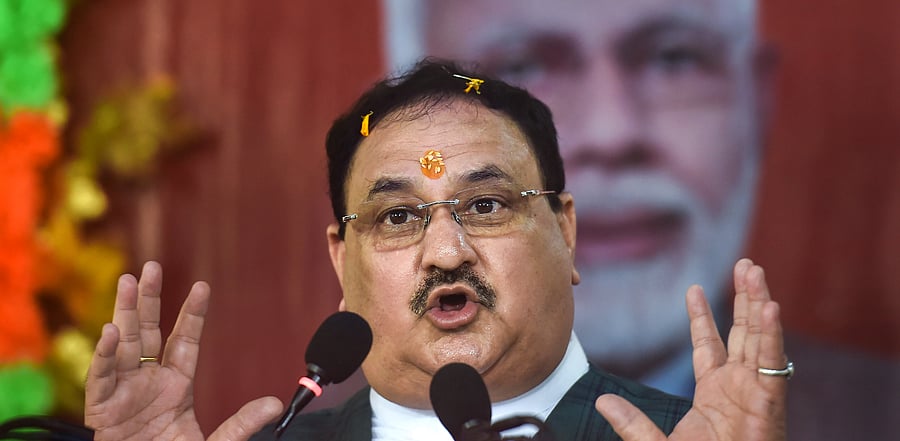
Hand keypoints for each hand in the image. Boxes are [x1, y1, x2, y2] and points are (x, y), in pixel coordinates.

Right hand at [85, 261, 282, 440]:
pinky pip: (101, 379)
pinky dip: (104, 355)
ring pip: (122, 346)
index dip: (192, 314)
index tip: (202, 286)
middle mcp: (148, 383)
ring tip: (127, 281)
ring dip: (123, 313)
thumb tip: (275, 404)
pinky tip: (110, 331)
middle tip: (150, 268)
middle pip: (148, 333)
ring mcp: (124, 394)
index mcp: (175, 387)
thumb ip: (241, 424)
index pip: (185, 342)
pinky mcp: (103, 411)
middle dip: (148, 300)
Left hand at [595, 258, 787, 440]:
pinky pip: (773, 364)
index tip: (693, 289)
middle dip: (744, 298)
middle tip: (747, 265)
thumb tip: (602, 401)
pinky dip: (773, 335)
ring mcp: (757, 395)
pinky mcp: (770, 406)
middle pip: (744, 333)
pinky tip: (771, 305)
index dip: (702, 317)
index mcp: (715, 395)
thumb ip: (632, 424)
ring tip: (755, 270)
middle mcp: (739, 389)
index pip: (709, 346)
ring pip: (761, 339)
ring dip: (760, 303)